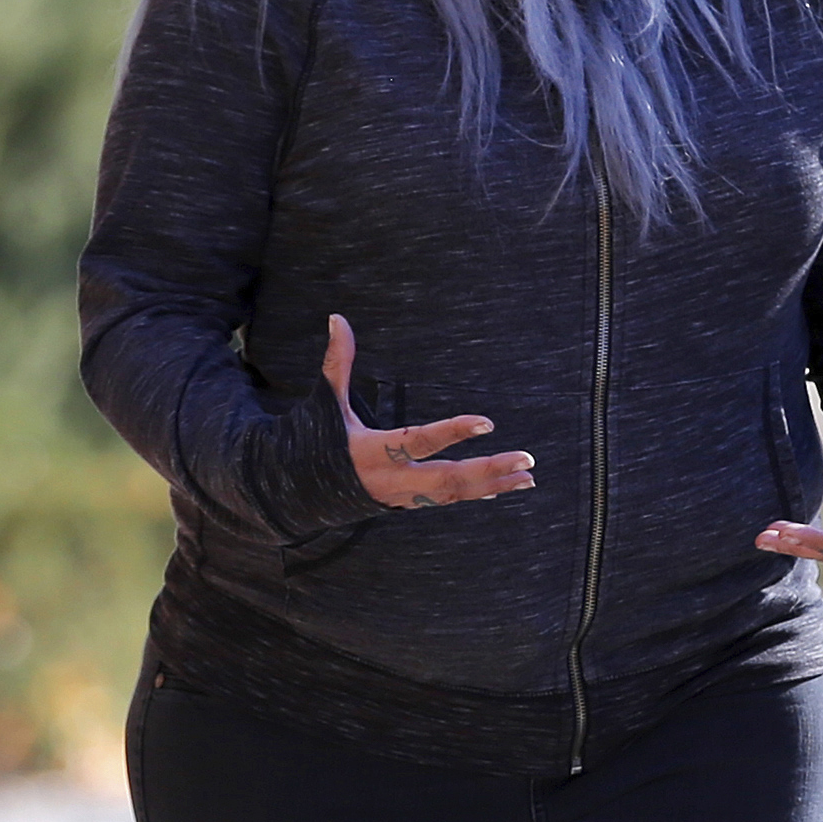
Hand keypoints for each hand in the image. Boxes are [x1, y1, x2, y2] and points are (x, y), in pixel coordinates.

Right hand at [326, 313, 533, 507]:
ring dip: (492, 483)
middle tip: (526, 460)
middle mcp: (391, 479)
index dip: (454, 431)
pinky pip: (446, 501)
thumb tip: (337, 317)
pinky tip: (503, 487)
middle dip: (489, 470)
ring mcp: (401, 496)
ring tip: (527, 476)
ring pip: (453, 495)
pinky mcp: (406, 504)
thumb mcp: (325, 403)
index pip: (420, 442)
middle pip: (447, 480)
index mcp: (372, 451)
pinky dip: (475, 492)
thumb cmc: (312, 442)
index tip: (488, 422)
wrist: (295, 492)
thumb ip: (338, 362)